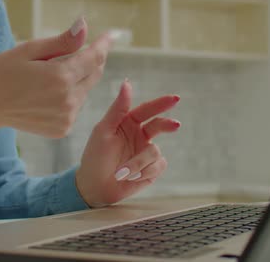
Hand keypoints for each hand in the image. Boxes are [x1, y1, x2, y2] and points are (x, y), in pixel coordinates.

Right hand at [0, 17, 112, 137]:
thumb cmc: (3, 72)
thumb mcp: (29, 50)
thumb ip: (61, 41)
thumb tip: (85, 25)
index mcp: (61, 76)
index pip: (94, 57)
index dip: (104, 44)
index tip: (113, 34)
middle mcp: (68, 99)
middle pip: (94, 74)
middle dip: (89, 61)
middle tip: (72, 53)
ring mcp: (66, 117)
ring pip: (84, 91)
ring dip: (76, 80)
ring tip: (48, 78)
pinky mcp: (62, 129)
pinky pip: (75, 107)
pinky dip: (68, 97)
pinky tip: (46, 95)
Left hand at [76, 80, 180, 206]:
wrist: (94, 187)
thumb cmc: (95, 157)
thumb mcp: (103, 130)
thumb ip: (117, 108)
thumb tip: (127, 83)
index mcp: (127, 122)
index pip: (146, 110)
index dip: (161, 104)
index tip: (174, 99)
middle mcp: (139, 135)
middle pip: (159, 125)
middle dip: (167, 125)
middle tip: (175, 125)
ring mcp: (146, 152)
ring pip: (155, 151)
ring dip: (138, 163)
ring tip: (122, 172)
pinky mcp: (152, 169)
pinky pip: (158, 166)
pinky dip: (144, 172)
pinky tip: (131, 178)